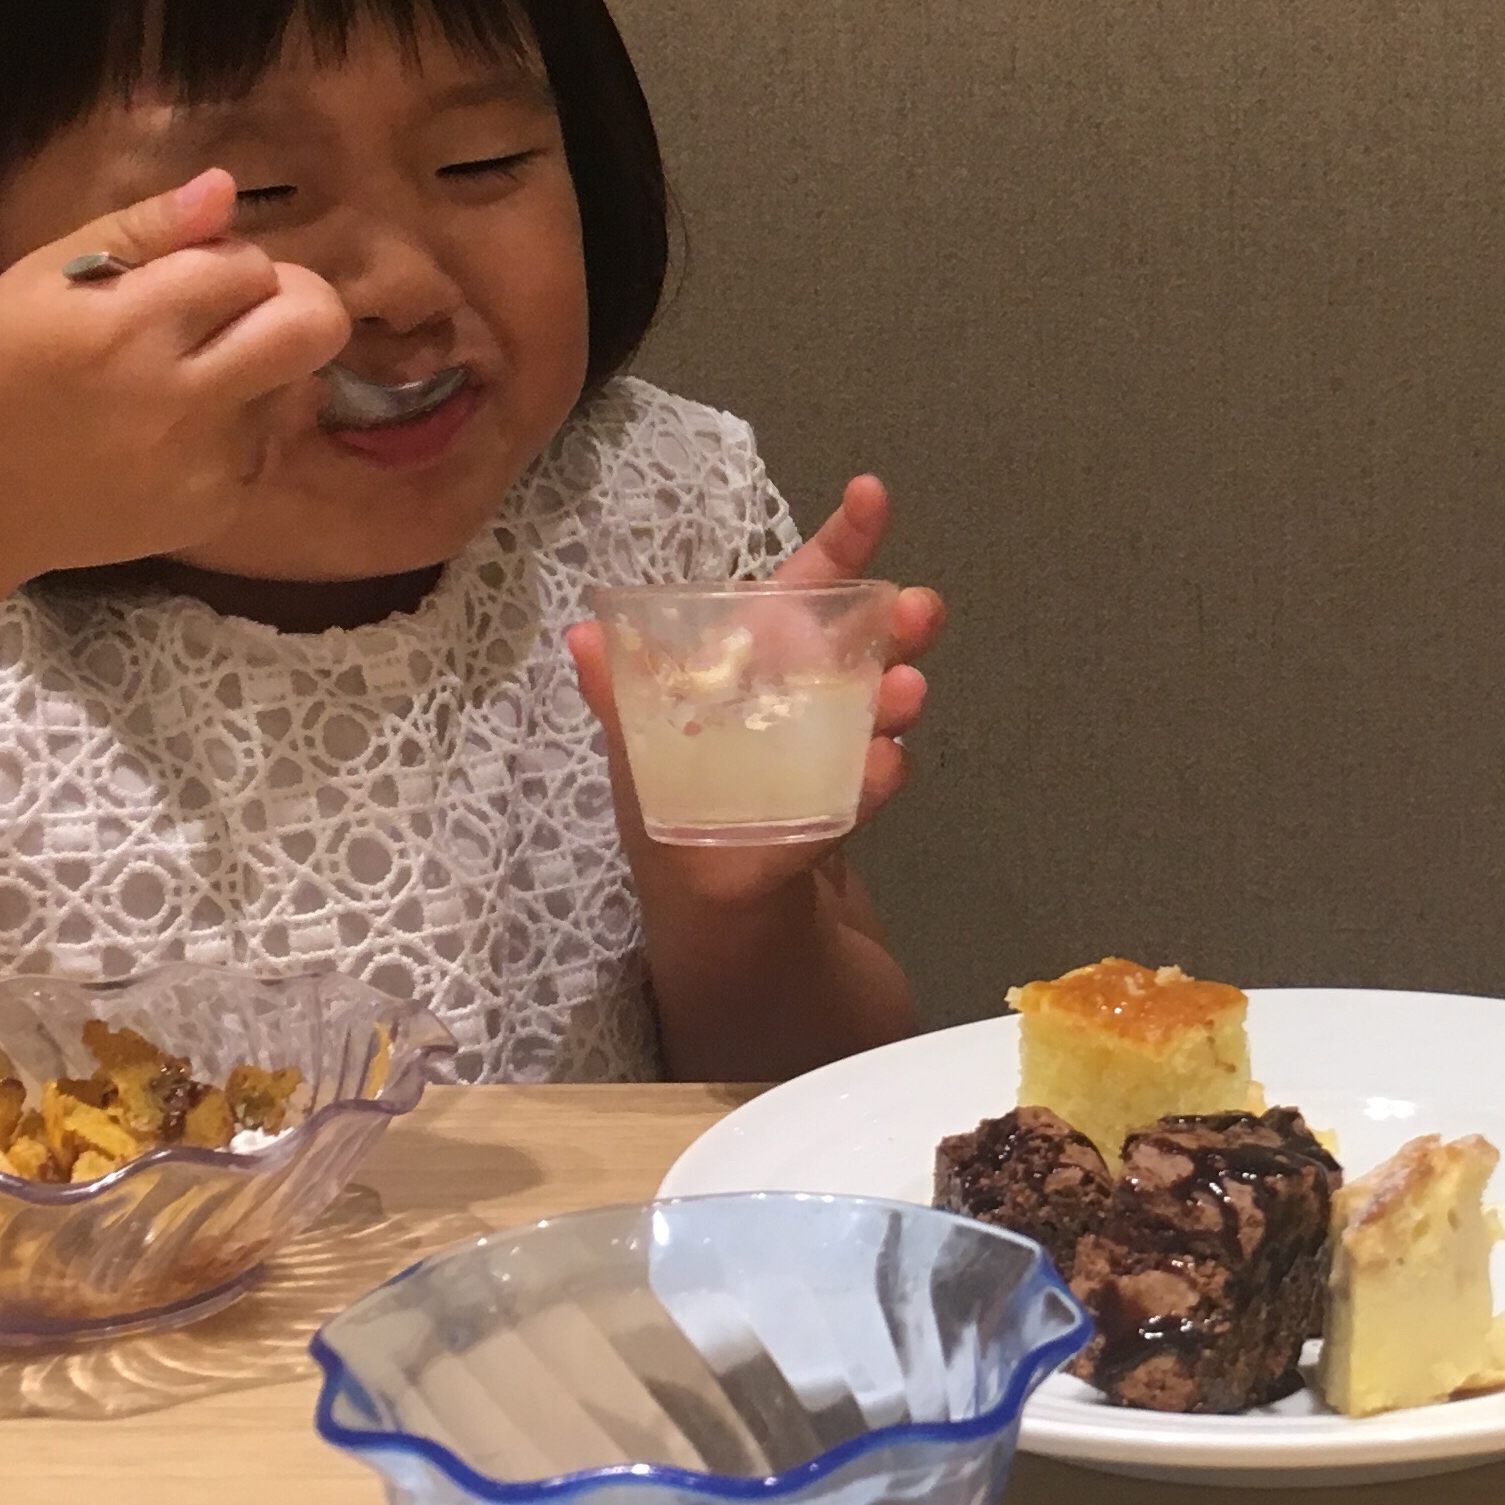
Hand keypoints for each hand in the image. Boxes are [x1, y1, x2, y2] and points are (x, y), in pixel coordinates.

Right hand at [0, 170, 347, 586]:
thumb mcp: (39, 280)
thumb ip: (140, 229)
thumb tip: (223, 189)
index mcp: (128, 325)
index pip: (248, 266)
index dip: (229, 261)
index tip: (190, 277)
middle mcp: (179, 396)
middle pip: (316, 326)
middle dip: (294, 302)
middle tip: (241, 314)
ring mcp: (205, 462)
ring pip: (298, 384)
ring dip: (261, 369)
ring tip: (186, 379)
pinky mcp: (217, 508)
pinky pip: (269, 444)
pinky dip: (239, 426)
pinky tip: (173, 431)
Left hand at [566, 474, 942, 901]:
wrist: (751, 1008)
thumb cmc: (689, 896)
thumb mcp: (651, 805)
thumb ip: (629, 720)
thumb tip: (584, 635)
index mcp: (714, 703)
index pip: (770, 603)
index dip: (825, 550)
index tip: (871, 496)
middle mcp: (765, 726)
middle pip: (833, 644)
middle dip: (881, 616)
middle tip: (920, 608)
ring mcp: (812, 773)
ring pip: (862, 703)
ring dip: (892, 688)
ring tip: (913, 690)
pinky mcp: (840, 824)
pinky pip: (867, 777)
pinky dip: (881, 768)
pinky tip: (890, 767)